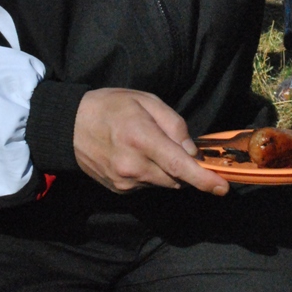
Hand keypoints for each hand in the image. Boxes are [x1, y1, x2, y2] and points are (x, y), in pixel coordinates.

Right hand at [73, 87, 229, 195]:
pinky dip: (152, 174)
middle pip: (177, 178)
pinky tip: (136, 156)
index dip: (204, 179)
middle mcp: (133, 166)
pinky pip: (148, 185)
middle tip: (174, 145)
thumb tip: (191, 150)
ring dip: (167, 170)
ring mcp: (125, 181)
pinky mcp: (119, 190)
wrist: (68, 127)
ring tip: (148, 146)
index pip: (180, 166)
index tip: (223, 188)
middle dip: (185, 167)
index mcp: (141, 139)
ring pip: (164, 183)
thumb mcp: (145, 101)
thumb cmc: (110, 107)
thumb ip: (173, 124)